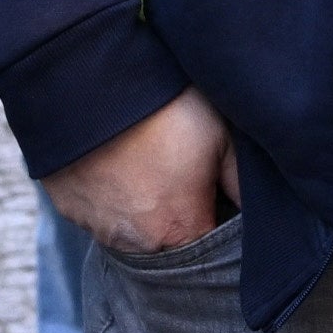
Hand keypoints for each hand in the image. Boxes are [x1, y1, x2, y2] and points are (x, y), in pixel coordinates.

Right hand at [46, 90, 237, 256]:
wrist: (90, 81)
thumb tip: (264, 216)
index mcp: (180, 231)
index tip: (216, 195)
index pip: (209, 252)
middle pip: (168, 244)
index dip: (216, 223)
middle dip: (178, 218)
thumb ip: (243, 184)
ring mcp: (97, 227)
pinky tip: (117, 163)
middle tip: (182, 176)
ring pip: (130, 230)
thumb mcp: (221, 138)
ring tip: (148, 166)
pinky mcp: (68, 208)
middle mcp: (137, 243)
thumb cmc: (165, 108)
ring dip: (142, 209)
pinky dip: (109, 196)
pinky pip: (97, 212)